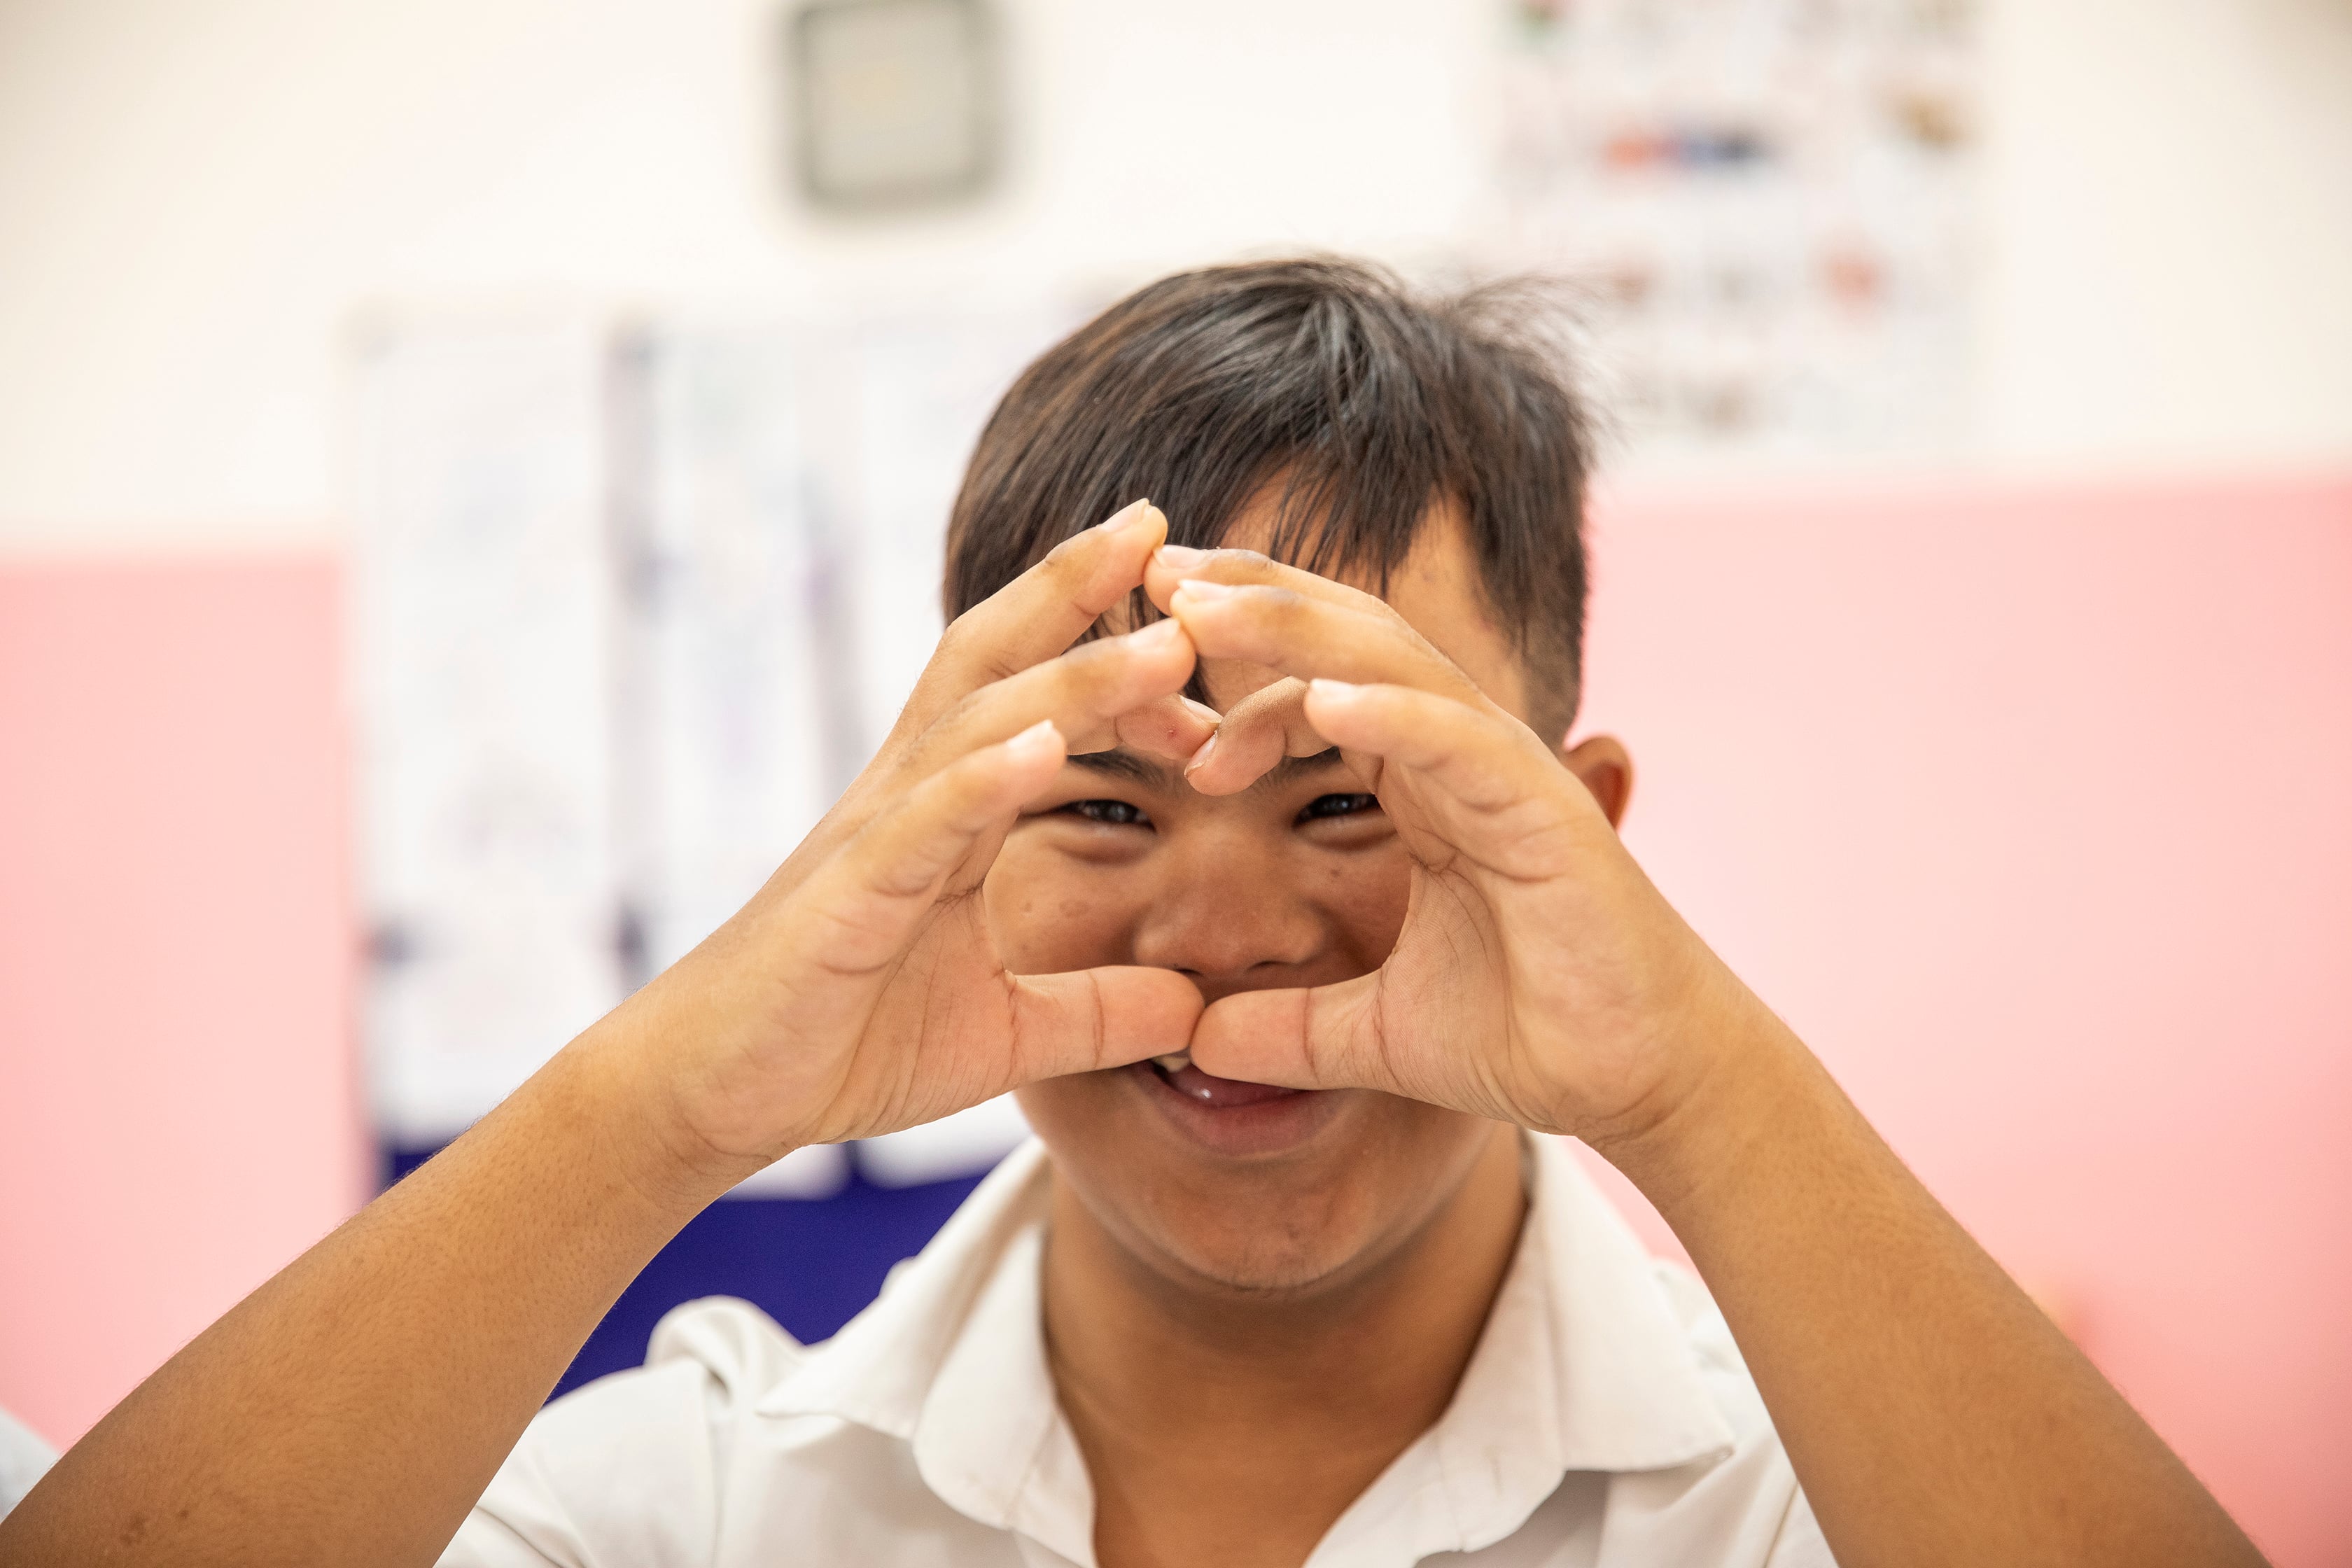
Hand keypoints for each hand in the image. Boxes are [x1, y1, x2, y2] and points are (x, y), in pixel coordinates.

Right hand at [613, 502, 1215, 1178]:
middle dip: (1073, 586)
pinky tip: (1045, 748)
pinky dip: (981, 780)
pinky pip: (920, 824)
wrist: (713, 1096)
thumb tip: (1196, 1013)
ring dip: (1074, 680)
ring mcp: (874, 838)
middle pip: (994, 659)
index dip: (1112, 659)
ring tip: (1165, 644)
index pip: (1032, 699)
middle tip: (1158, 520)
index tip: (1204, 636)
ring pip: (976, 726)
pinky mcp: (846, 899)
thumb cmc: (839, 1043)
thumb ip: (1097, 1012)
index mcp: (947, 812)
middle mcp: (908, 797)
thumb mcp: (1003, 1031)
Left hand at [1147, 548, 1763, 1153]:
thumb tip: (1196, 1042)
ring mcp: (1502, 770)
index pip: (1312, 686)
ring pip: (1391, 661)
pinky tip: (1321, 696)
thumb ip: (1286, 1027)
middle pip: (1342, 639)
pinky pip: (1458, 738)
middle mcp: (1456, 753)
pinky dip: (1392, 710)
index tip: (1138, 672)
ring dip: (1293, 627)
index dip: (1229, 671)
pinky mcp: (1543, 809)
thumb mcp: (1373, 1032)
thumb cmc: (1529, 1034)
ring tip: (1202, 606)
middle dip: (1247, 599)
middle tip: (1152, 573)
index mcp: (1417, 781)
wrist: (1638, 1079)